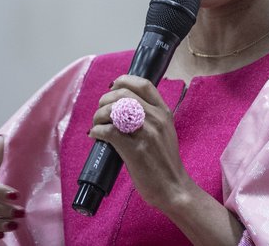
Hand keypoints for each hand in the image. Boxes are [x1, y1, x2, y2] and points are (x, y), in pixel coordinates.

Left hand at [89, 75, 193, 211]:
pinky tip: (96, 135)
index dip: (124, 81)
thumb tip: (124, 108)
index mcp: (164, 112)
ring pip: (114, 110)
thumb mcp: (165, 131)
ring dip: (98, 115)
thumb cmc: (166, 161)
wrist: (173, 187)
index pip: (143, 84)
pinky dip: (97, 131)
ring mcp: (146, 133)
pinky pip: (109, 131)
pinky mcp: (134, 150)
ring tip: (96, 124)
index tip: (112, 88)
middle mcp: (156, 118)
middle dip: (105, 100)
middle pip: (123, 94)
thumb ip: (150, 117)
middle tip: (100, 112)